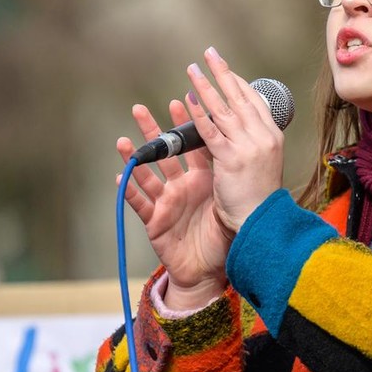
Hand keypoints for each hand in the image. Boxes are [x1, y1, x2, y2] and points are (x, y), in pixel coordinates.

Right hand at [115, 100, 229, 308]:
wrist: (212, 271)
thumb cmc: (222, 236)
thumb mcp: (230, 201)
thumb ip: (232, 175)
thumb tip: (251, 148)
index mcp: (203, 180)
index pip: (194, 147)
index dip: (187, 126)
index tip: (181, 101)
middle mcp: (182, 187)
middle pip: (166, 155)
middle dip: (154, 132)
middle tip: (139, 109)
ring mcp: (167, 202)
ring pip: (148, 175)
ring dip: (135, 158)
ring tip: (124, 141)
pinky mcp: (156, 221)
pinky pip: (140, 204)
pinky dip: (130, 190)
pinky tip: (121, 175)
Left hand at [183, 46, 287, 232]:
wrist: (263, 220)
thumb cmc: (260, 198)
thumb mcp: (262, 163)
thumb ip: (250, 142)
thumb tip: (233, 127)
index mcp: (271, 137)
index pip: (254, 101)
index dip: (238, 83)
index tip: (226, 70)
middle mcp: (262, 137)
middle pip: (239, 98)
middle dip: (223, 74)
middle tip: (210, 55)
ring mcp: (248, 147)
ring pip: (223, 110)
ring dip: (206, 87)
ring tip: (194, 70)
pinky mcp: (231, 159)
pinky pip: (211, 132)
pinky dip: (198, 115)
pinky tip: (188, 100)